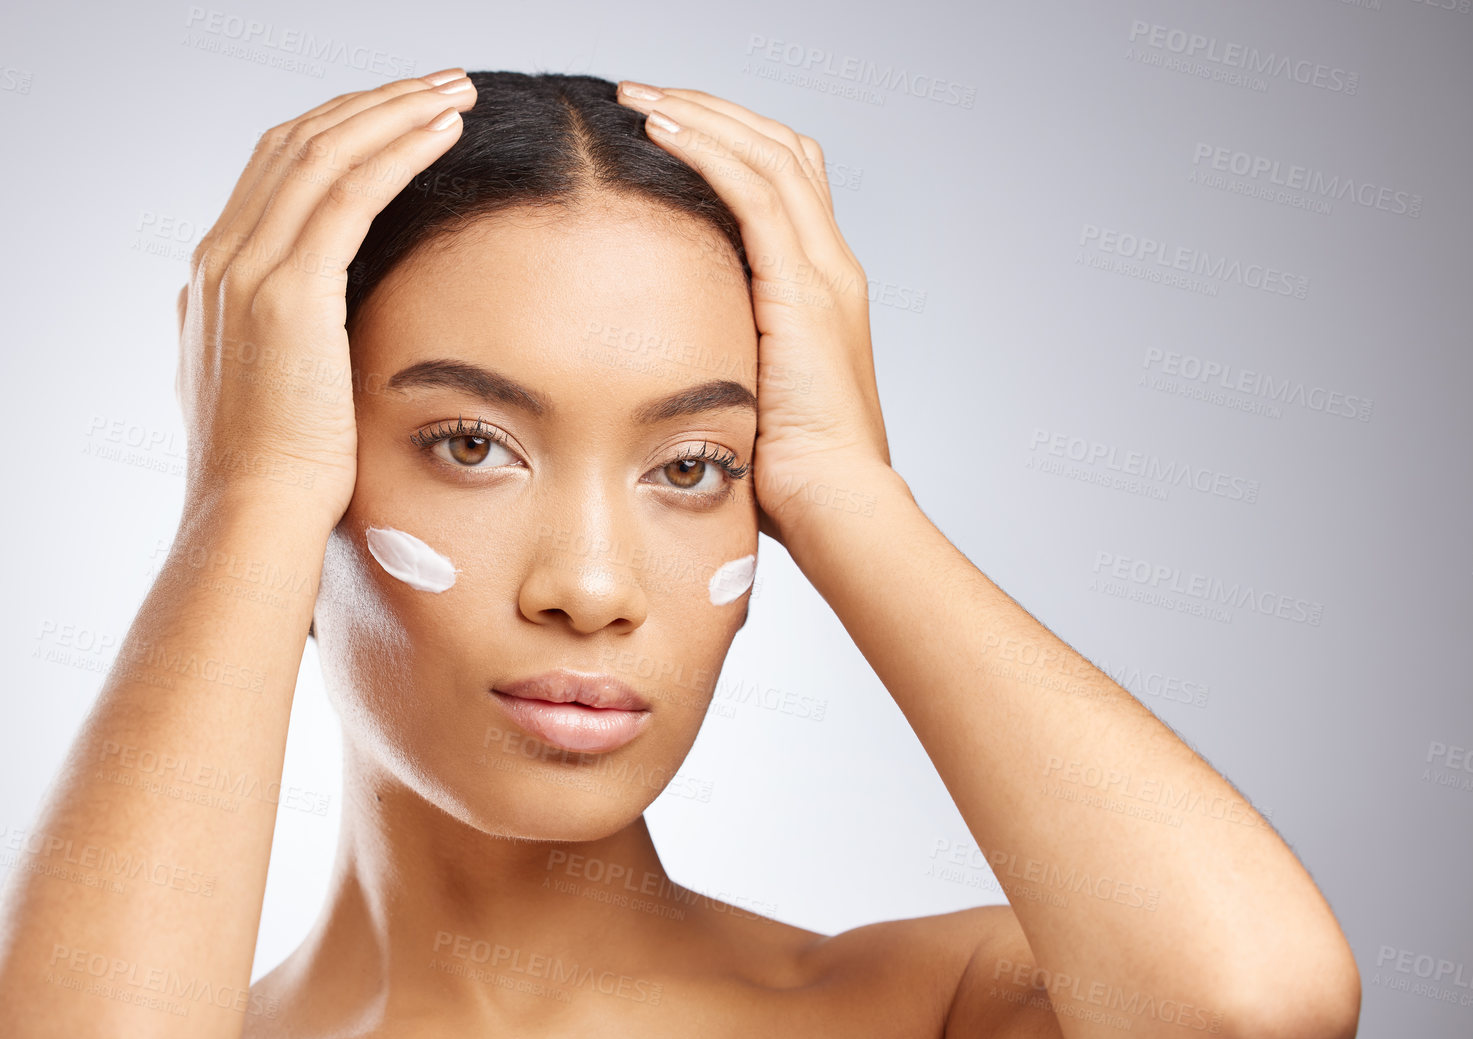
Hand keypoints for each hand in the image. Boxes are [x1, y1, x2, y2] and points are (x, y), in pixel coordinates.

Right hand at [174, 71, 477, 529]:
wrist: (253, 520)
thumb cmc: (276, 480)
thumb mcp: (257, 396)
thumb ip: (260, 347)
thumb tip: (282, 335)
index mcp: (214, 279)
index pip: (275, 171)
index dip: (341, 132)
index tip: (400, 119)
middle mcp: (222, 260)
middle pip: (297, 143)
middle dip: (373, 105)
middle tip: (440, 86)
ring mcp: (250, 270)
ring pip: (325, 152)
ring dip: (396, 111)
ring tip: (457, 92)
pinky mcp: (290, 291)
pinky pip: (351, 191)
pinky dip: (400, 150)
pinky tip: (447, 132)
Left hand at [613, 82, 893, 546]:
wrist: (834, 507)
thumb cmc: (789, 477)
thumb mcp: (748, 400)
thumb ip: (719, 363)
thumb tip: (659, 366)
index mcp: (822, 291)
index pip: (786, 182)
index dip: (728, 145)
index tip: (662, 132)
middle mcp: (832, 268)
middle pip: (782, 150)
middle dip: (710, 114)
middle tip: (642, 97)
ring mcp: (824, 275)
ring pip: (768, 155)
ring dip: (700, 117)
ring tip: (638, 99)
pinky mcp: (803, 291)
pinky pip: (755, 193)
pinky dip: (707, 152)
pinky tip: (658, 131)